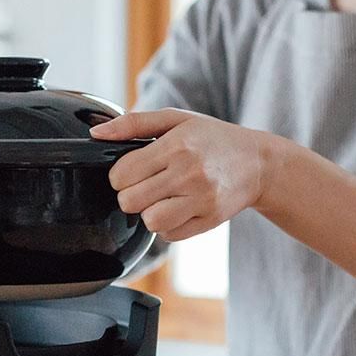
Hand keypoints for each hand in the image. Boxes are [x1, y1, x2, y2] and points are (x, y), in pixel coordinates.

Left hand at [90, 108, 273, 241]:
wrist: (259, 163)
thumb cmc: (212, 139)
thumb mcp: (176, 120)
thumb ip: (133, 124)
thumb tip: (96, 133)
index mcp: (176, 145)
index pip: (121, 174)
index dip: (121, 175)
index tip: (134, 169)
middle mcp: (189, 173)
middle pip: (130, 201)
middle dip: (132, 194)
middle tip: (149, 183)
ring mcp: (201, 200)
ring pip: (149, 221)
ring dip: (150, 212)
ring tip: (163, 197)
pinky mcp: (209, 221)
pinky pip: (169, 235)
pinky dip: (168, 225)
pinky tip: (180, 207)